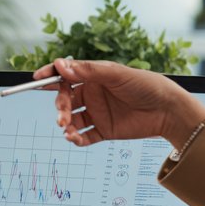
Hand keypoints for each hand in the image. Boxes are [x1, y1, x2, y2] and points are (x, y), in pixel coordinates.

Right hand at [38, 58, 204, 147]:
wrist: (168, 110)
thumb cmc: (146, 85)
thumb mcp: (116, 74)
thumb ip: (88, 71)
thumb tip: (60, 66)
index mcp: (92, 76)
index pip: (65, 74)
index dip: (49, 76)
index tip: (36, 79)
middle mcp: (92, 93)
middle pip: (64, 99)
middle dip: (59, 106)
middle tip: (61, 116)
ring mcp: (96, 112)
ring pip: (71, 119)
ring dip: (65, 124)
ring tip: (67, 130)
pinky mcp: (103, 130)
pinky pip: (83, 136)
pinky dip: (76, 139)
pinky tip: (75, 139)